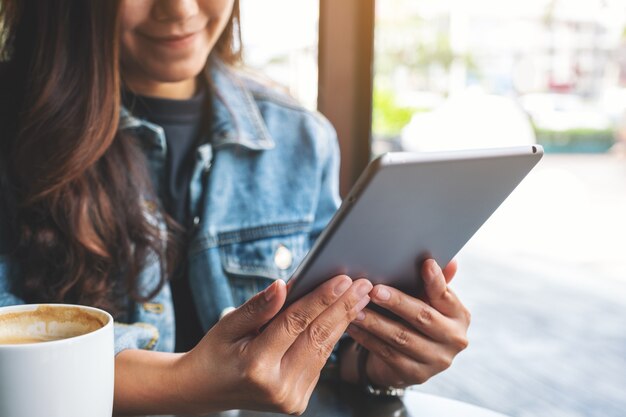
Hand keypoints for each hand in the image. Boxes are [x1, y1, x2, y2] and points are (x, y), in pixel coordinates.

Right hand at [174, 275, 371, 414]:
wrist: (203, 391)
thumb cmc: (215, 353)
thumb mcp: (228, 325)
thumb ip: (257, 307)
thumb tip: (282, 285)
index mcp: (257, 366)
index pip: (296, 324)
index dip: (321, 299)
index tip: (343, 279)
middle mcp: (278, 387)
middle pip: (318, 338)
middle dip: (343, 308)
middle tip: (364, 284)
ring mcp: (290, 399)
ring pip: (324, 351)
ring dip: (343, 322)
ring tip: (360, 297)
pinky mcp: (297, 402)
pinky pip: (319, 363)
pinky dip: (331, 338)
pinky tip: (343, 318)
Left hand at [345, 259, 469, 387]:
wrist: (411, 359)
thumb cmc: (418, 319)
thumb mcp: (428, 300)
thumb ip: (436, 283)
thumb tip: (450, 261)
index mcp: (459, 316)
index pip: (446, 296)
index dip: (436, 281)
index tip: (425, 264)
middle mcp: (454, 340)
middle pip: (423, 317)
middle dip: (397, 302)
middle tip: (374, 290)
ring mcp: (436, 360)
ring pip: (401, 337)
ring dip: (375, 322)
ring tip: (355, 308)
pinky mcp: (415, 375)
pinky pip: (387, 353)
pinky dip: (367, 338)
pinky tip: (353, 326)